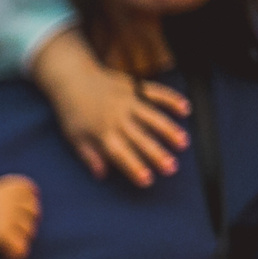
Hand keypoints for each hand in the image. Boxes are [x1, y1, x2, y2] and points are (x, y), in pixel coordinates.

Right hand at [0, 174, 39, 258]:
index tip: (25, 208)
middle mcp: (10, 200)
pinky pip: (20, 248)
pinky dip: (16, 256)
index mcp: (3, 187)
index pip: (27, 189)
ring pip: (28, 231)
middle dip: (26, 222)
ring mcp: (9, 216)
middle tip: (17, 233)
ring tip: (10, 250)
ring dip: (20, 240)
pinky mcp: (3, 233)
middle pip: (32, 211)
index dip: (29, 199)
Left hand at [52, 67, 190, 186]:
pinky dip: (171, 99)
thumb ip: (89, 156)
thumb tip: (101, 175)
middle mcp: (117, 117)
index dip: (134, 168)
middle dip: (157, 154)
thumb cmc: (72, 110)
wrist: (71, 77)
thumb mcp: (74, 136)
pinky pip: (156, 93)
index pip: (121, 154)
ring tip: (183, 143)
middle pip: (140, 139)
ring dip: (169, 130)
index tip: (147, 180)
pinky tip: (185, 109)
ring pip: (153, 117)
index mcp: (102, 132)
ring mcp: (128, 101)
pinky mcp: (134, 86)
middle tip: (171, 168)